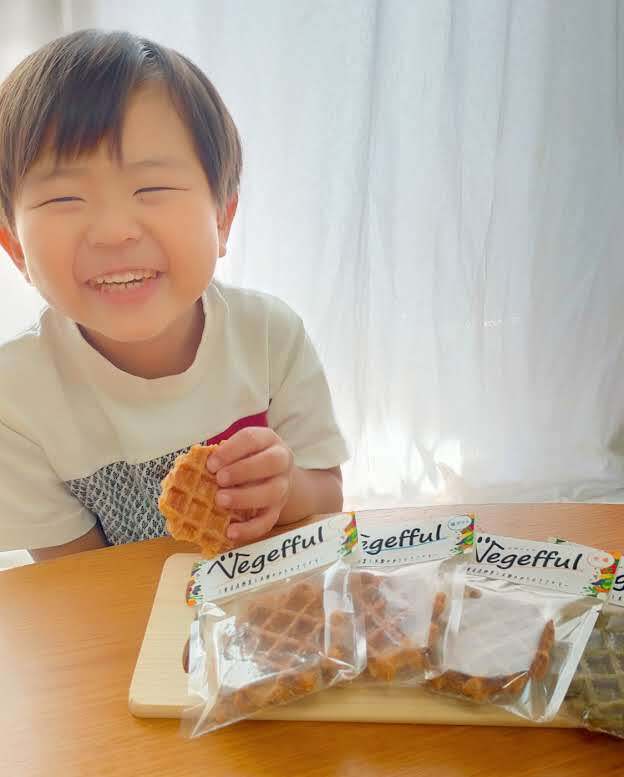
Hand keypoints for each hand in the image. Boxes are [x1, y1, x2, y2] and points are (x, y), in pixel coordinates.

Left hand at [206, 427, 294, 543]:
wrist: (273, 475)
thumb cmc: (245, 459)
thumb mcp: (237, 450)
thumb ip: (220, 456)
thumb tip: (191, 467)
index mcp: (267, 440)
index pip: (252, 439)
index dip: (231, 451)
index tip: (211, 463)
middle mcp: (281, 461)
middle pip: (271, 462)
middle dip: (243, 470)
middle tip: (219, 479)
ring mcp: (282, 486)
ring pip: (272, 492)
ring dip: (245, 497)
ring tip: (220, 500)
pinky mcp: (278, 510)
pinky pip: (268, 521)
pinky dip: (249, 529)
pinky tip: (230, 532)